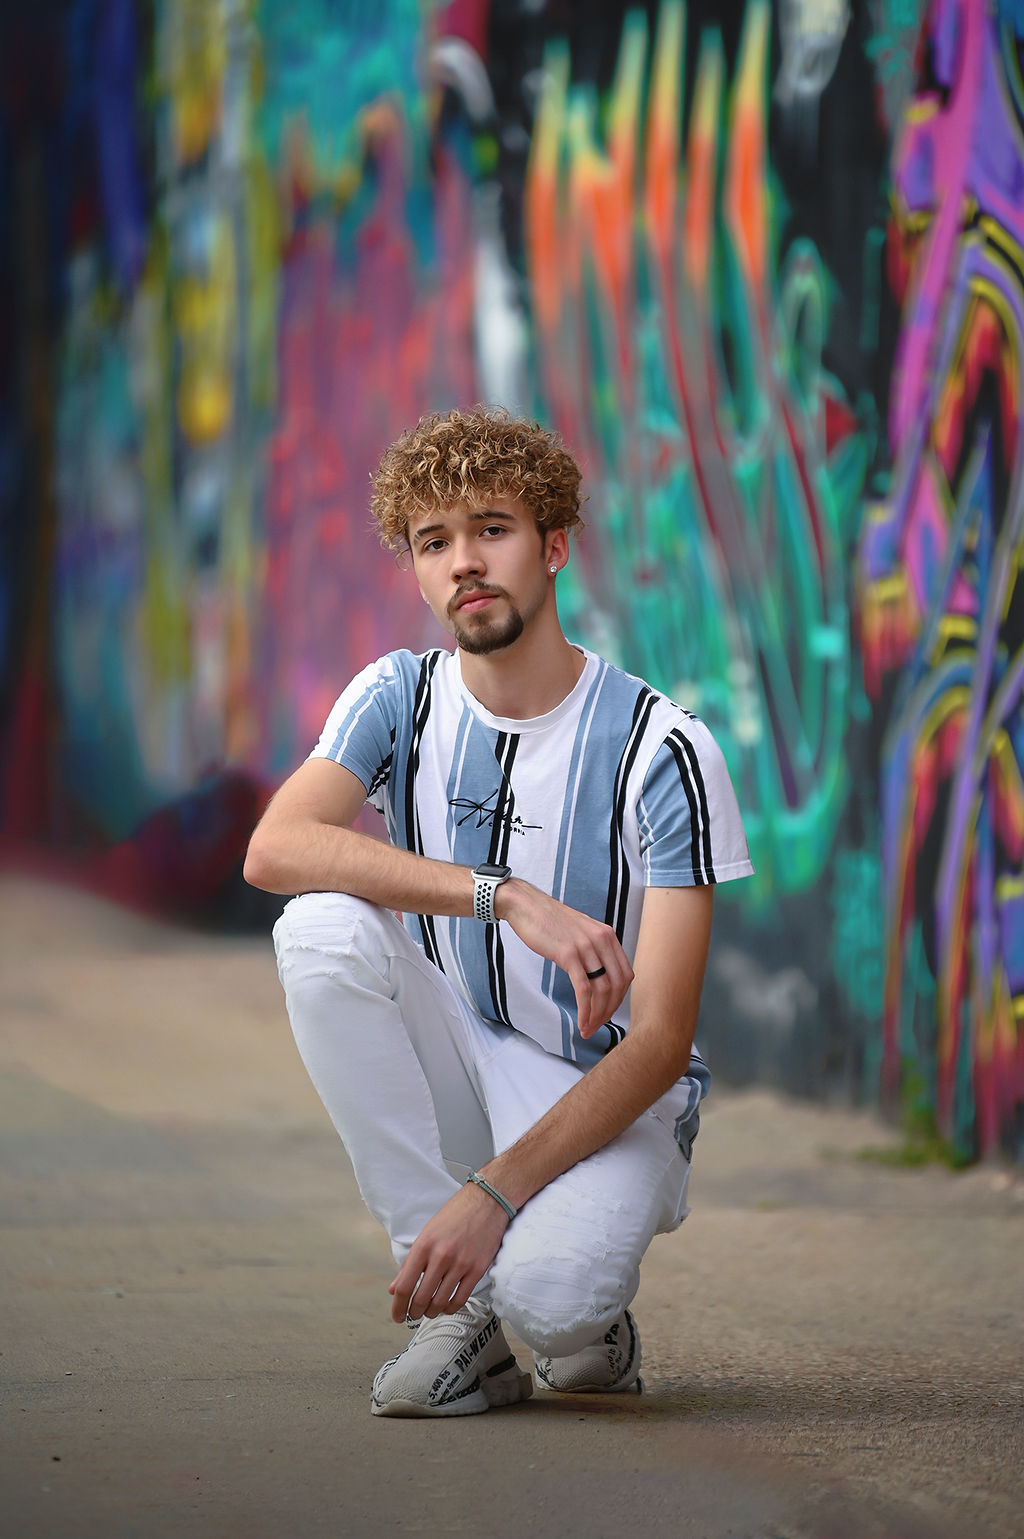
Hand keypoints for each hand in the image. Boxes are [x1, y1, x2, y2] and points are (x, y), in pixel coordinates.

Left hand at [388, 1182, 510, 1322]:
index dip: (398, 1306)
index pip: (404, 1285)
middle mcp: (441, 1256)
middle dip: (414, 1312)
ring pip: (440, 1302)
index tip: (397, 1316)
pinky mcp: (477, 1269)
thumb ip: (410, 1263)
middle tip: (412, 1315)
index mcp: (424, 1245)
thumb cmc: (455, 1215)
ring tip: (429, 1312)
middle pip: (421, 1298)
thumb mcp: (427, 1233)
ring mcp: (460, 1263)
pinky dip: (450, 1308)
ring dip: (431, 1312)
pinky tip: (446, 1307)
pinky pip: (460, 1299)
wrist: (486, 1201)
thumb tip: (394, 1288)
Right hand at [496, 880, 633, 1037]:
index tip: (607, 1011)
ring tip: (587, 1029)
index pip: (625, 975)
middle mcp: (602, 940)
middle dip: (609, 1011)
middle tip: (597, 1026)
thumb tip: (598, 975)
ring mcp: (586, 947)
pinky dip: (585, 1010)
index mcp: (607, 935)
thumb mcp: (581, 931)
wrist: (526, 905)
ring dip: (597, 1015)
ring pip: (602, 990)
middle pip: (617, 985)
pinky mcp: (568, 954)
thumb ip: (594, 949)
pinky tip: (580, 1022)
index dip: (619, 998)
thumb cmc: (549, 921)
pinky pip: (584, 990)